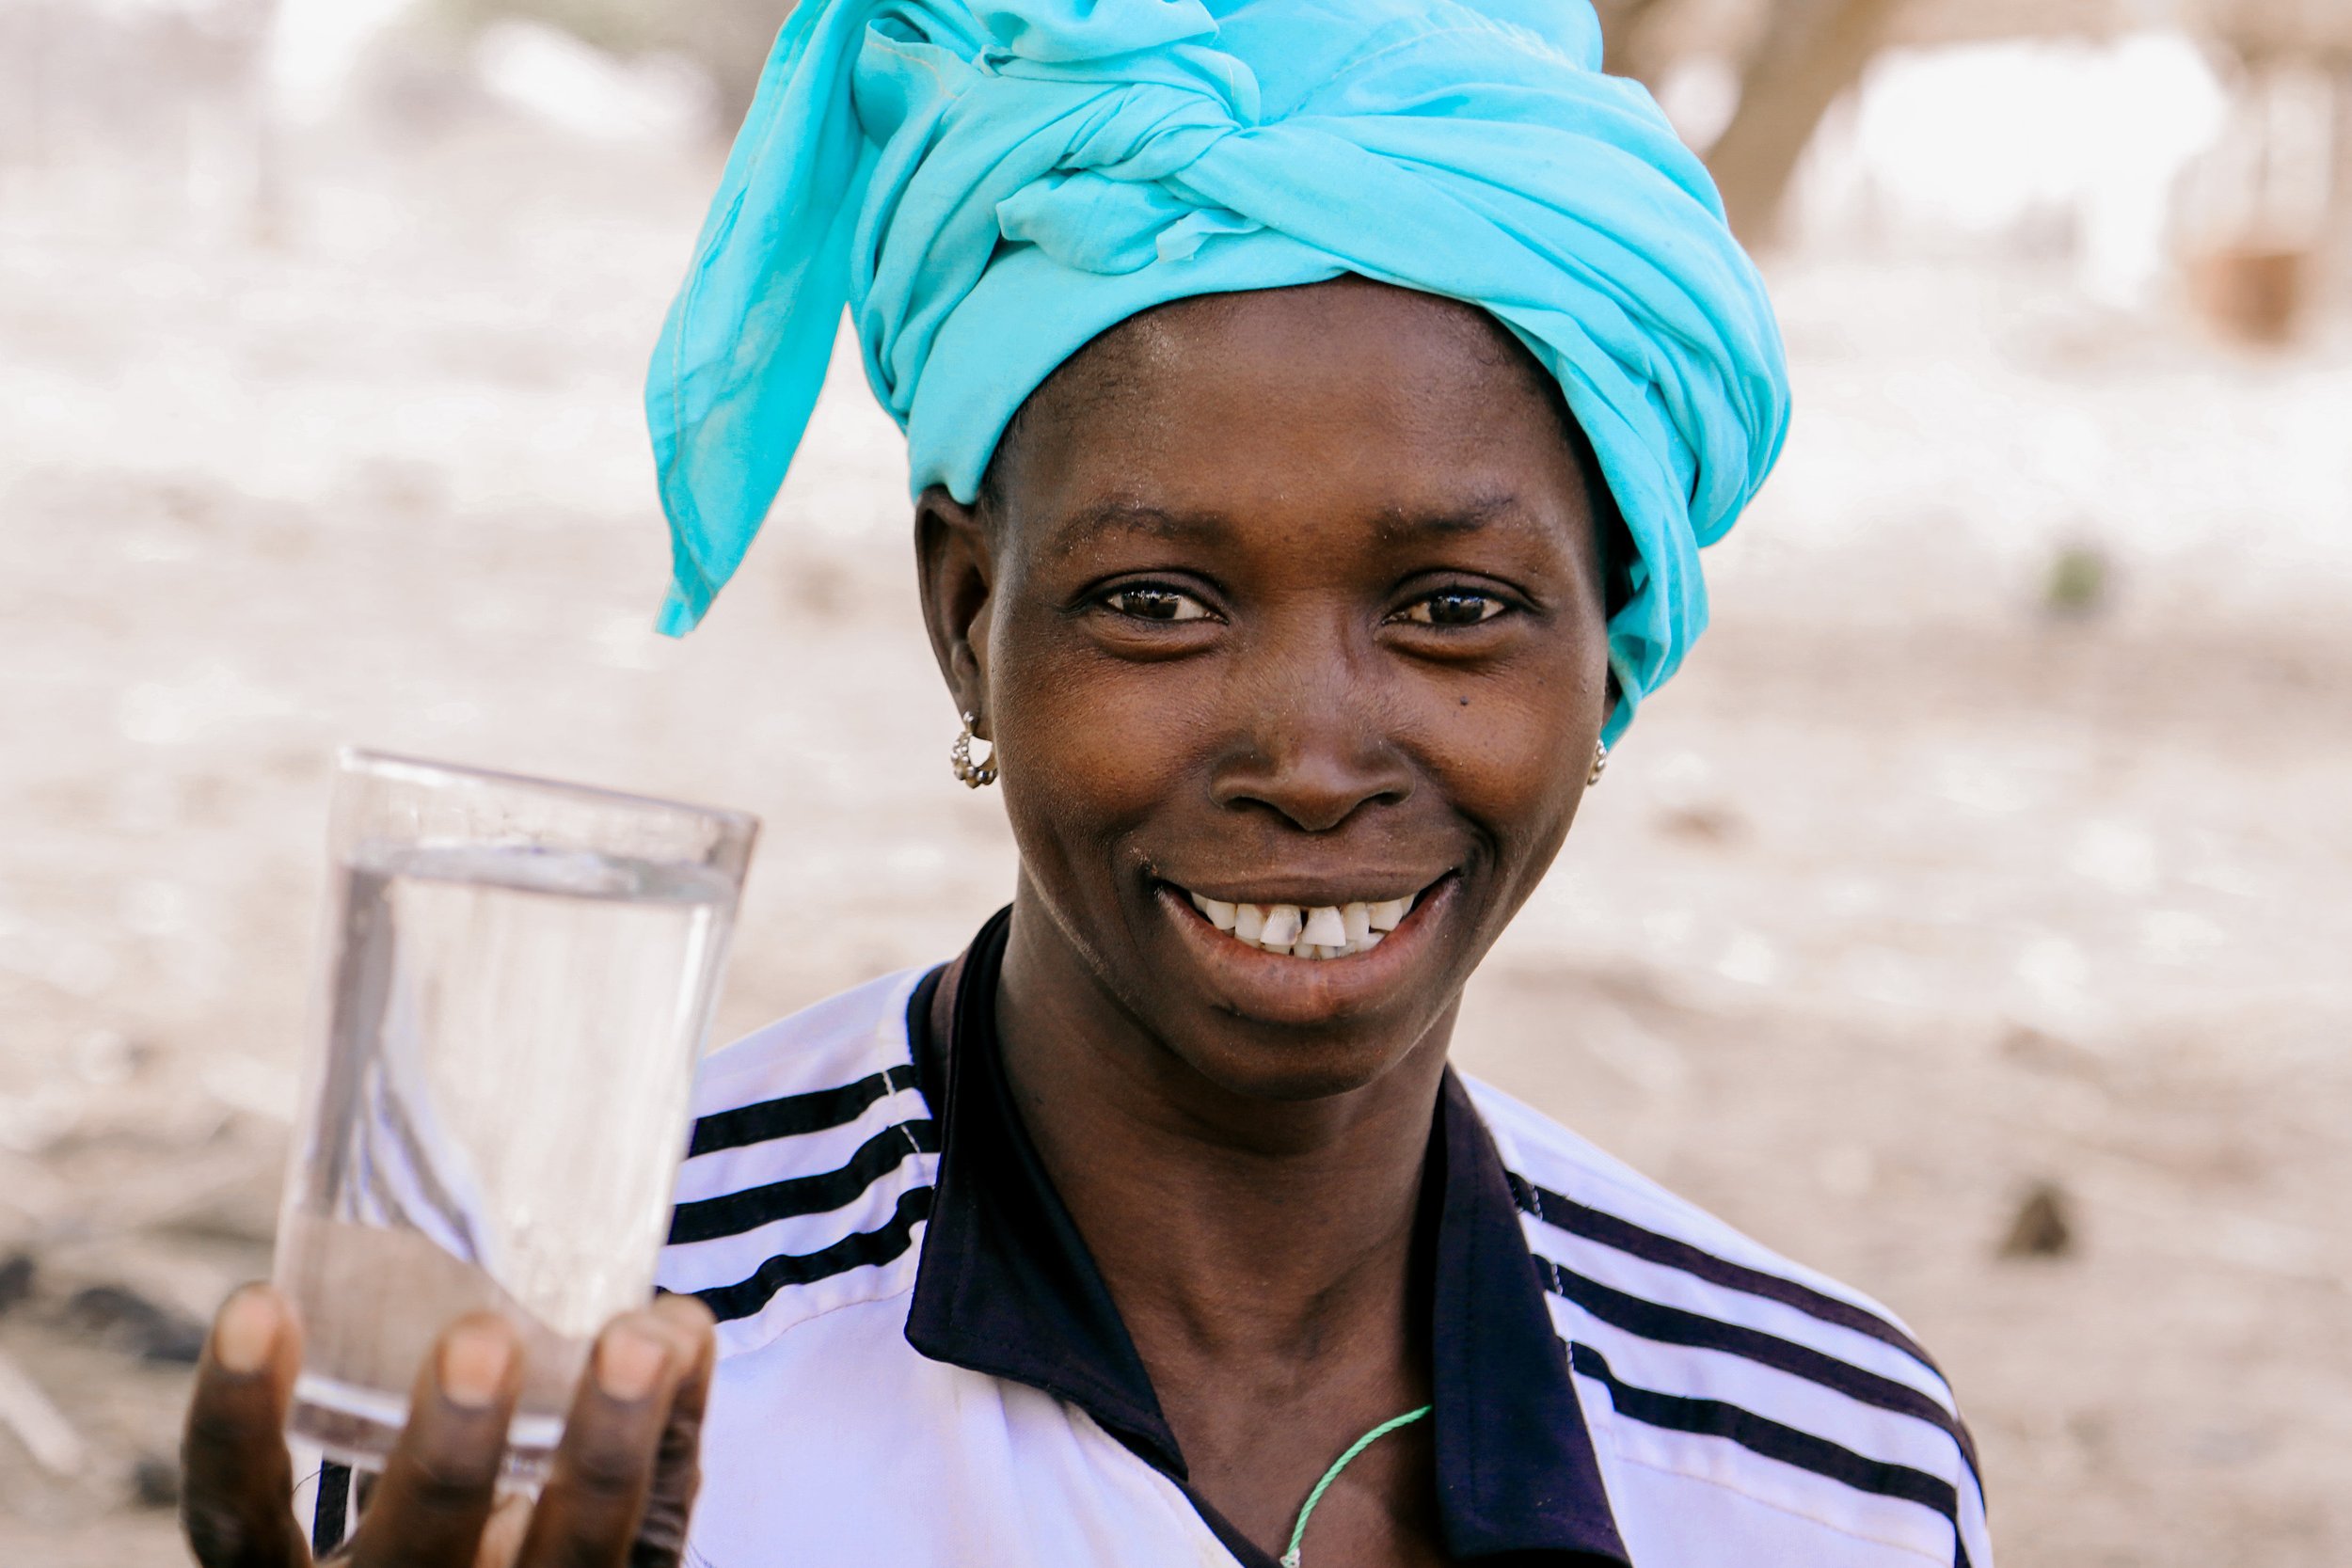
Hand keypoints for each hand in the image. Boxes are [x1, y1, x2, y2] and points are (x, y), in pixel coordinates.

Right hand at [181, 1284, 715, 1567]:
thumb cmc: (424, 1516)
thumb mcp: (371, 1474)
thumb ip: (369, 1379)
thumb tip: (376, 1208)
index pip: (239, 1523)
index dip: (236, 1426)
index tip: (259, 1301)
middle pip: (419, 1555)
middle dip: (452, 1453)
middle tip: (480, 1336)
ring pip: (573, 1552)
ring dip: (611, 1442)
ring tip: (643, 1336)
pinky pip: (660, 1522)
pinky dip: (678, 1425)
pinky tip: (684, 1334)